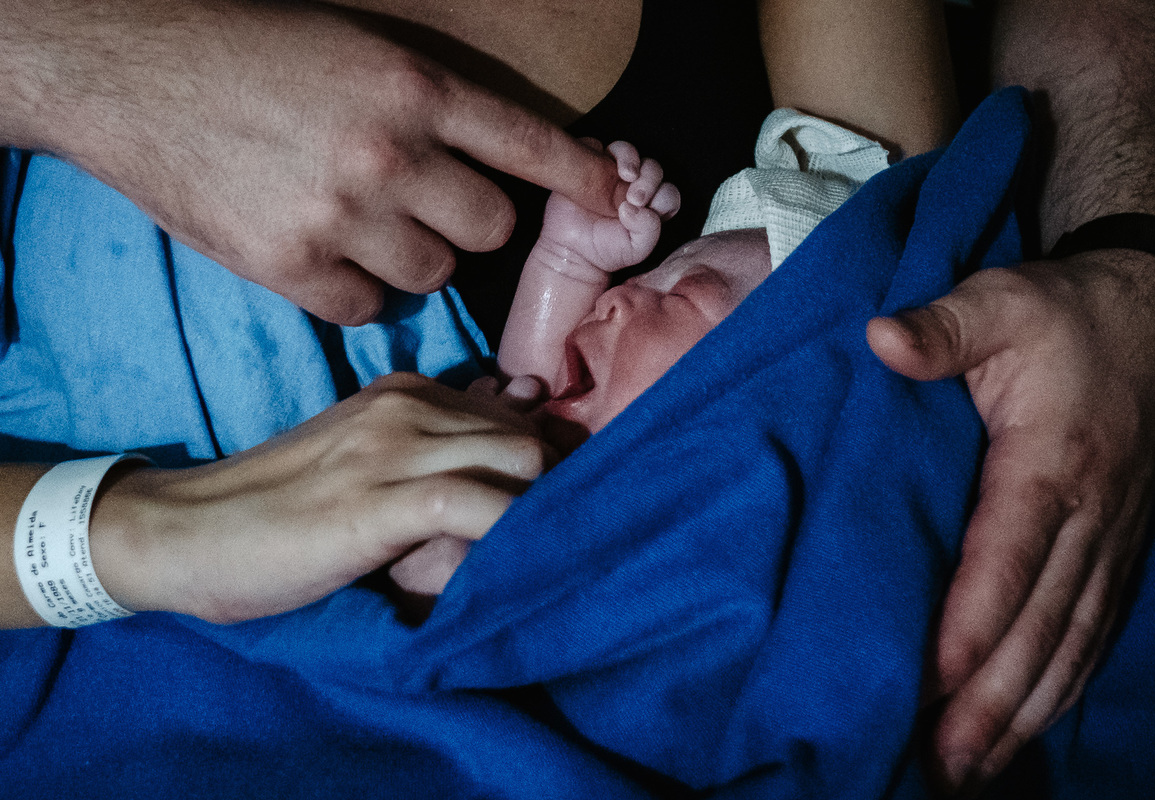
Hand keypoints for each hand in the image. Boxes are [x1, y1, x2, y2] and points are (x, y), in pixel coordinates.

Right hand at [3, 0, 622, 324]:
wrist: (127, 70)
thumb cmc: (242, 50)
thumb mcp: (351, 49)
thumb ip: (424, 107)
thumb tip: (486, 165)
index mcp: (412, 86)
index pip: (530, 143)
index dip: (582, 178)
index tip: (616, 198)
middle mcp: (389, 153)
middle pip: (489, 229)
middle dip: (467, 223)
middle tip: (424, 205)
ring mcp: (341, 215)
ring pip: (432, 273)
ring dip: (411, 257)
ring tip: (358, 225)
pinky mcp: (291, 266)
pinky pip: (369, 309)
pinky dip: (355, 291)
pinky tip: (320, 256)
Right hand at [88, 373, 550, 623]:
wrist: (187, 530)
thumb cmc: (280, 505)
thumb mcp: (364, 458)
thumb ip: (432, 441)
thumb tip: (514, 416)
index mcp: (407, 392)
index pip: (516, 410)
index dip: (544, 459)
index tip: (548, 503)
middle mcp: (408, 406)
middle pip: (530, 435)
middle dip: (555, 487)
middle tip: (548, 539)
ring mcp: (393, 449)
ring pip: (519, 458)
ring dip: (541, 510)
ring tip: (535, 557)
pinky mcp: (378, 501)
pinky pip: (479, 504)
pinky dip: (511, 533)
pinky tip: (512, 565)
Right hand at [539, 140, 680, 274]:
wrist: (571, 250)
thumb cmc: (604, 251)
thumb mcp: (636, 250)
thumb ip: (649, 230)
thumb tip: (636, 207)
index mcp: (650, 208)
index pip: (668, 194)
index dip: (663, 198)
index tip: (646, 211)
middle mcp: (634, 188)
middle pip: (653, 170)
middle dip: (650, 181)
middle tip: (635, 199)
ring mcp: (613, 175)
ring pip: (633, 154)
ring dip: (635, 162)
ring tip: (628, 176)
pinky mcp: (594, 163)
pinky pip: (610, 148)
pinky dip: (619, 154)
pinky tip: (611, 169)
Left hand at [867, 251, 1154, 789]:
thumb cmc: (1069, 315)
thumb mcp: (1001, 300)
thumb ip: (943, 328)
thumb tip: (881, 340)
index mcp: (1051, 461)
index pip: (1009, 557)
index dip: (972, 623)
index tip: (932, 680)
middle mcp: (1091, 515)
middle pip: (1041, 624)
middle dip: (991, 700)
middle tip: (941, 763)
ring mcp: (1113, 539)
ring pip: (1072, 643)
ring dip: (1023, 712)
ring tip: (971, 769)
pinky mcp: (1120, 549)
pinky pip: (1096, 631)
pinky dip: (1064, 686)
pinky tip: (1030, 723)